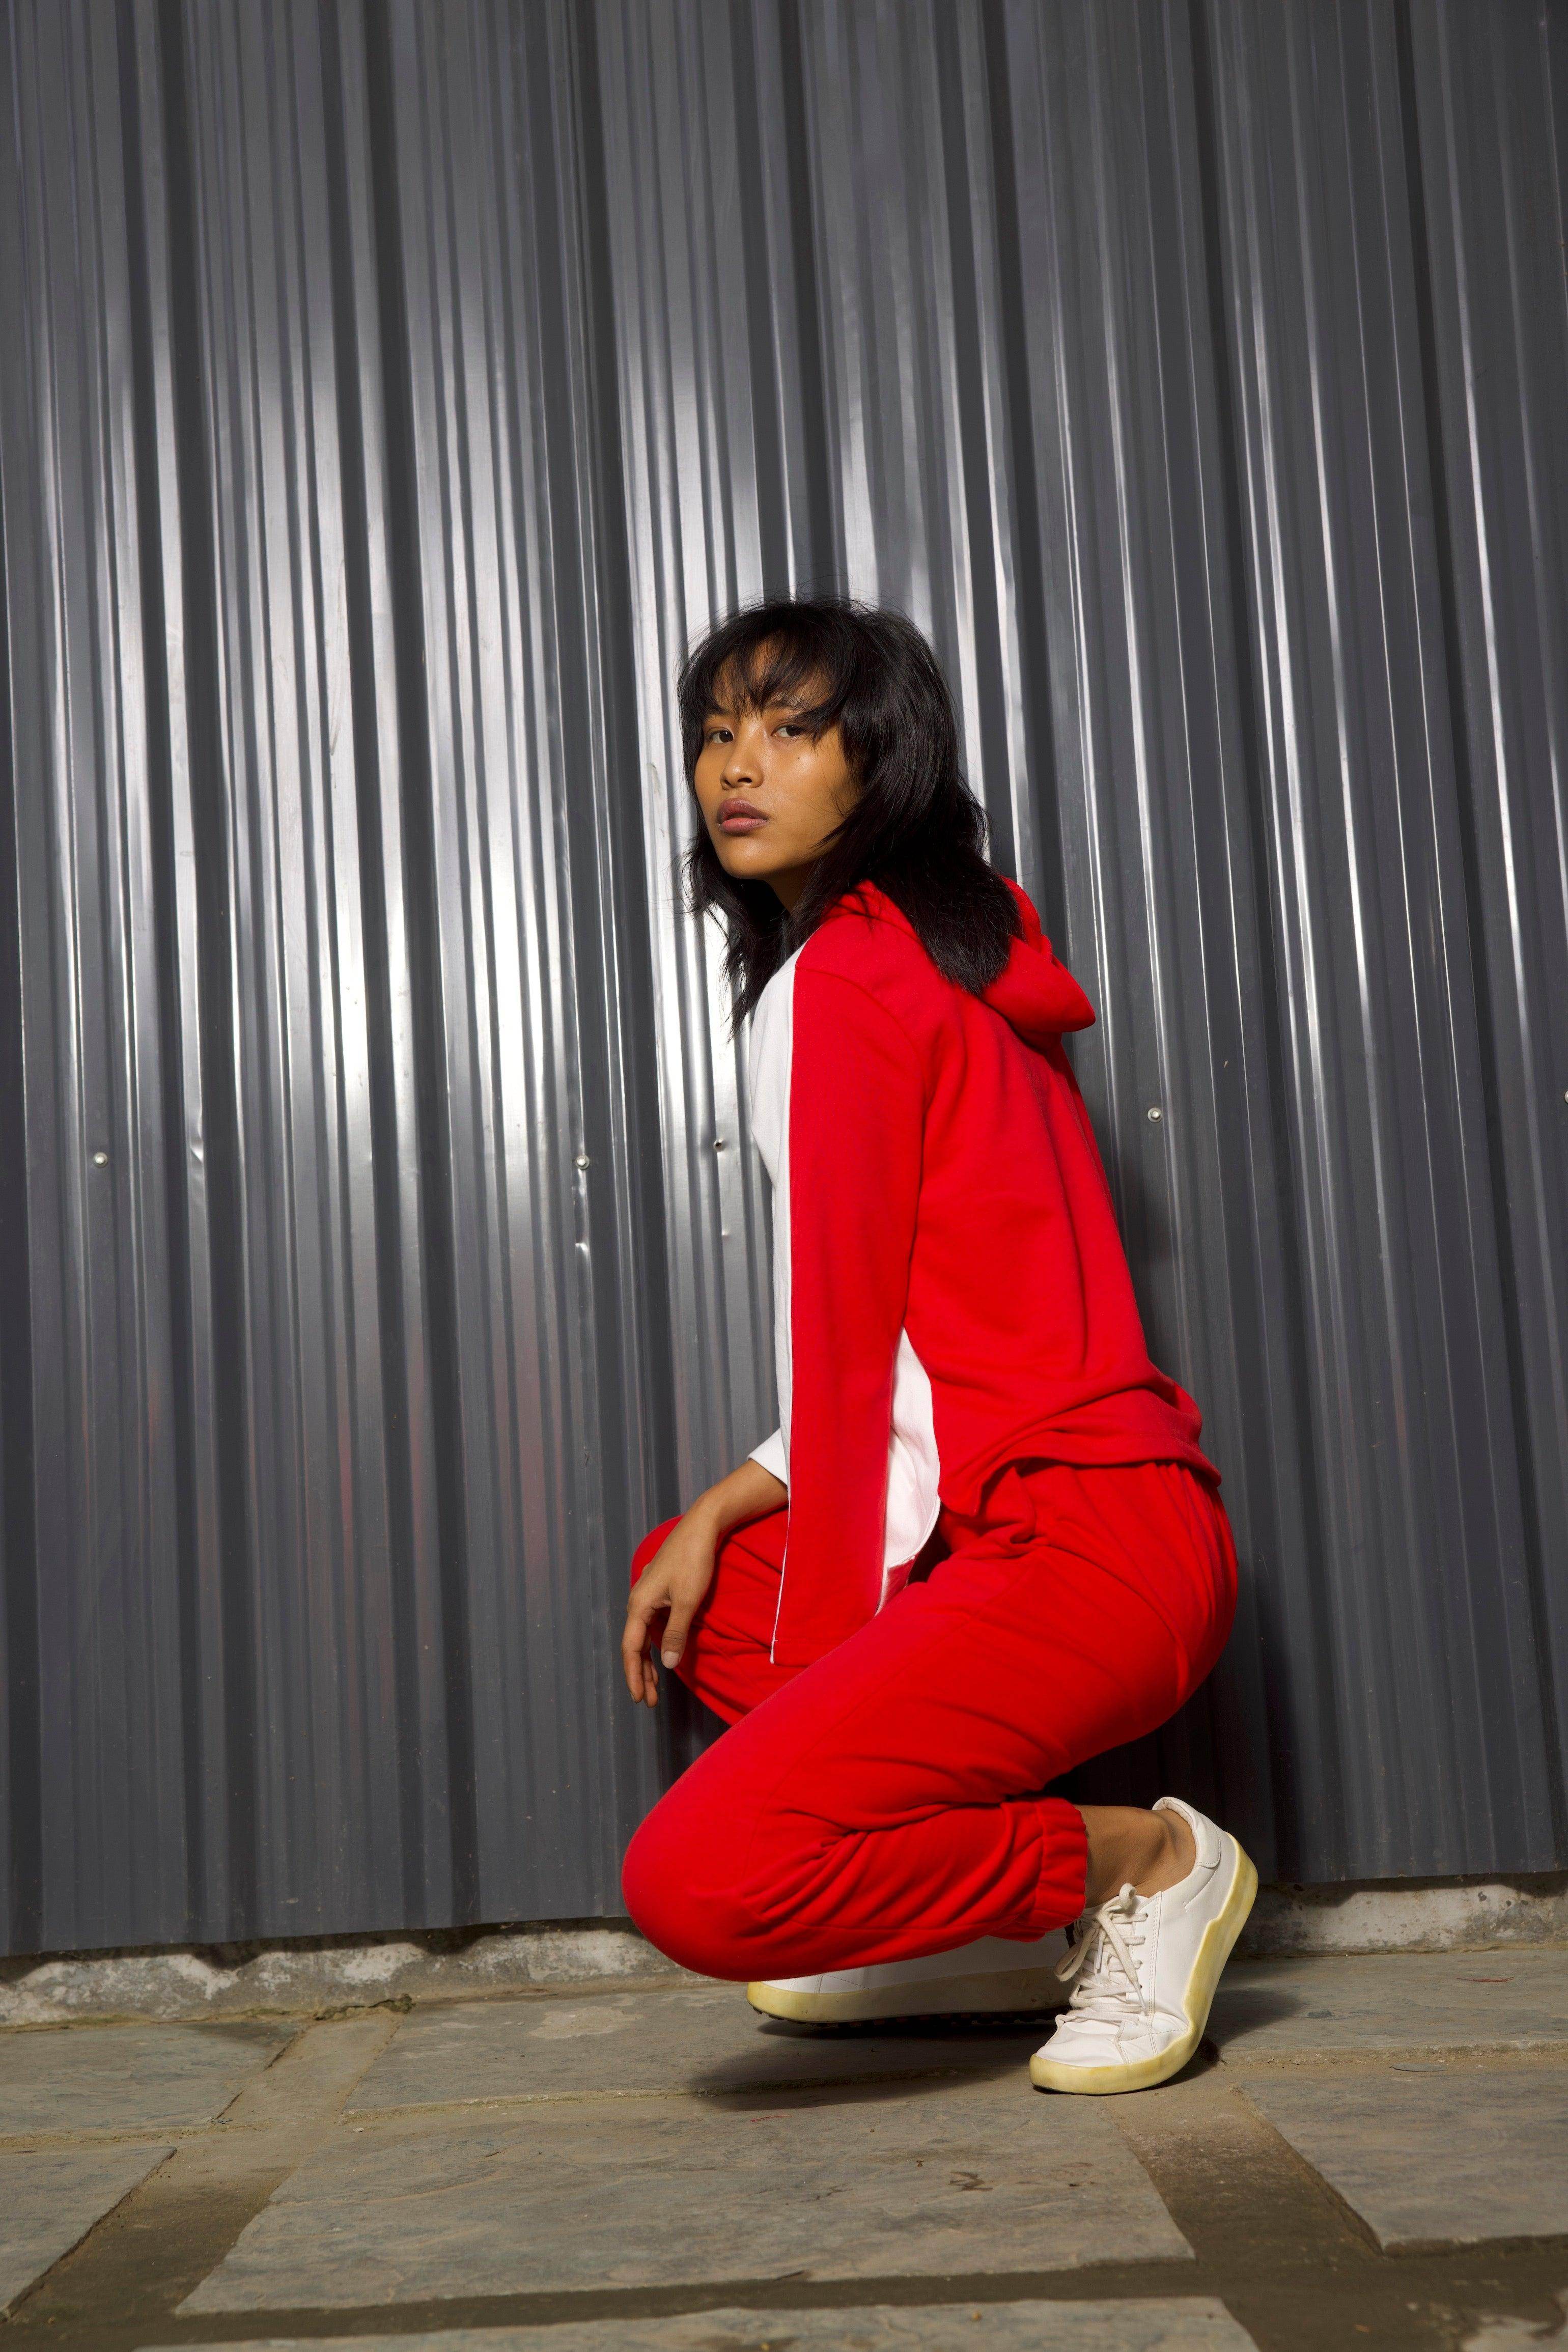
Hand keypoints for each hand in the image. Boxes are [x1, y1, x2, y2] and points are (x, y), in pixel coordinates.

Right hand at [621, 1503, 720, 1708]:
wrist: (702, 1525)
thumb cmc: (694, 1561)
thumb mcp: (688, 1601)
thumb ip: (676, 1634)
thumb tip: (669, 1665)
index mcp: (639, 1604)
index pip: (631, 1649)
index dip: (635, 1676)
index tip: (641, 1698)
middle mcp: (638, 1600)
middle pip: (635, 1644)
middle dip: (641, 1673)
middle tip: (650, 1700)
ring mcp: (648, 1594)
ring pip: (643, 1634)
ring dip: (649, 1659)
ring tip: (656, 1684)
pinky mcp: (660, 1589)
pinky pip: (652, 1623)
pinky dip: (656, 1641)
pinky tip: (664, 1651)